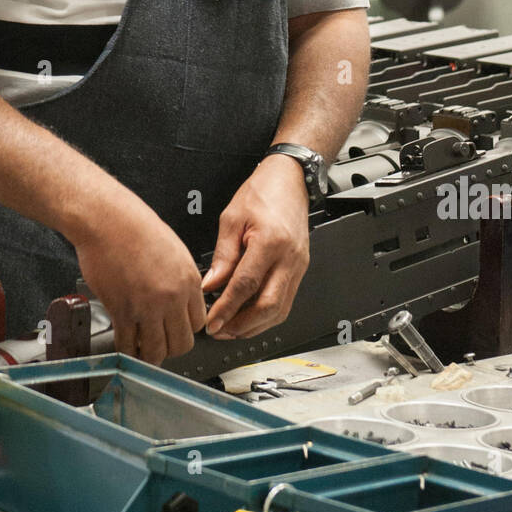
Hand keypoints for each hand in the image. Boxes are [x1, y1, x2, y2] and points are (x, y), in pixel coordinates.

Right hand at [75, 202, 206, 365]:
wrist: (107, 219)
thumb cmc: (135, 226)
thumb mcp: (174, 250)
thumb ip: (181, 279)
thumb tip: (181, 300)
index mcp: (189, 280)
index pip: (199, 323)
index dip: (185, 329)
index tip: (175, 330)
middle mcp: (172, 296)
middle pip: (182, 343)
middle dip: (171, 347)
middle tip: (159, 344)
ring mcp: (147, 306)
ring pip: (157, 351)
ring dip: (150, 355)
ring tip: (142, 350)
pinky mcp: (121, 311)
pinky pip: (128, 344)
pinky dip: (127, 351)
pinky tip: (125, 346)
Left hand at [201, 154, 309, 339]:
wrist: (290, 180)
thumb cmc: (262, 192)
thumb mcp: (232, 218)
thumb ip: (223, 255)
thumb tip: (211, 285)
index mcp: (270, 242)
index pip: (246, 285)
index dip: (227, 308)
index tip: (211, 322)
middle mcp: (289, 258)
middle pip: (269, 306)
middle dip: (242, 325)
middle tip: (220, 331)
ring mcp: (299, 266)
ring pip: (281, 310)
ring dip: (255, 326)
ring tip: (231, 329)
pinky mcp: (300, 269)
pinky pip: (286, 301)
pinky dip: (267, 316)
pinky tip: (249, 317)